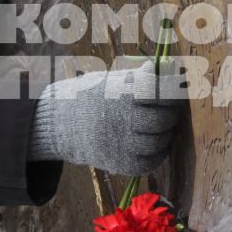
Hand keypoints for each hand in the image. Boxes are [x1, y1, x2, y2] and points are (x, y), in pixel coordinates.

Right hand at [27, 59, 188, 174]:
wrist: (58, 124)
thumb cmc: (89, 96)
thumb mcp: (110, 79)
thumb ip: (140, 77)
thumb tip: (169, 68)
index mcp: (121, 93)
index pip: (159, 91)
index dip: (171, 89)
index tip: (173, 87)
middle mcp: (122, 118)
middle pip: (162, 119)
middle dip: (171, 114)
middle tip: (169, 111)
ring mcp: (120, 143)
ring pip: (159, 142)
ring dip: (166, 135)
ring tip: (161, 127)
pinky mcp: (118, 163)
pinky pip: (149, 162)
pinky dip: (157, 154)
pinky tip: (154, 144)